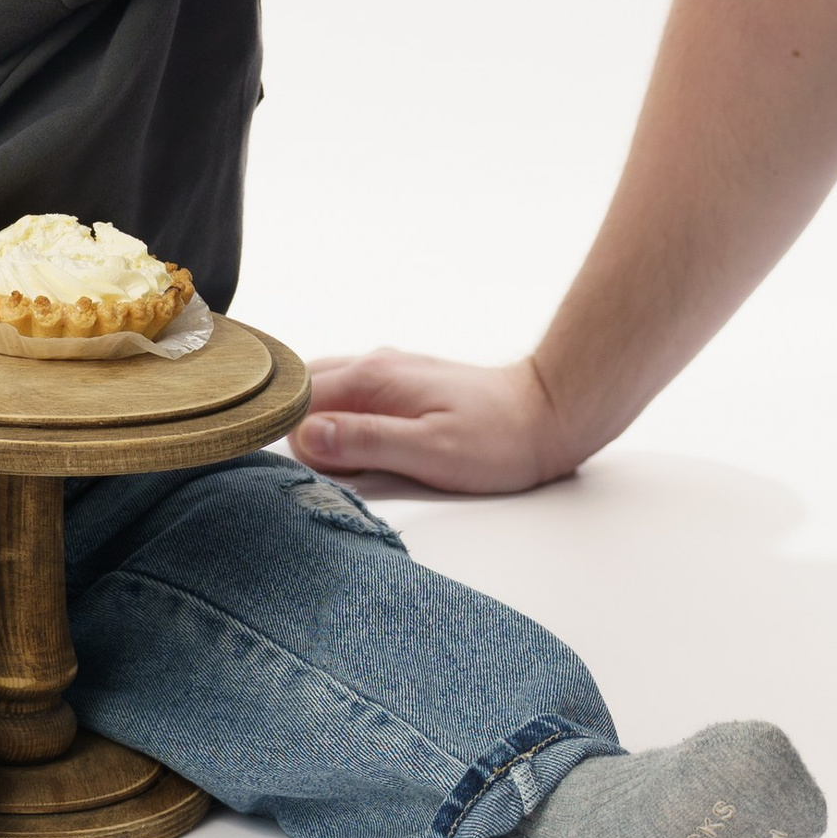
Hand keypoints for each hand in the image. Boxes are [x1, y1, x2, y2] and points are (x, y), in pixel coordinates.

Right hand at [294, 347, 576, 494]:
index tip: (305, 472)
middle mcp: (373, 364)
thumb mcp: (429, 452)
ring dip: (324, 431)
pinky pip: (350, 398)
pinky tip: (364, 450)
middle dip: (302, 435)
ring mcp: (387, 371)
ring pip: (324, 394)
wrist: (548, 414)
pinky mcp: (402, 384)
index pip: (295, 403)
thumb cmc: (497, 439)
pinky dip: (343, 424)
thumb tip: (305, 436)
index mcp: (372, 378)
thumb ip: (365, 442)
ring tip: (350, 465)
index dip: (288, 440)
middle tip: (335, 473)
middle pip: (302, 395)